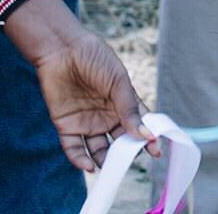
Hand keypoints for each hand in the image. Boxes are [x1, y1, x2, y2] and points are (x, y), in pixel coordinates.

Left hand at [28, 21, 153, 172]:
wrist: (62, 49)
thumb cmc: (94, 58)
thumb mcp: (118, 81)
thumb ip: (129, 108)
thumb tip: (145, 134)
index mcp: (122, 103)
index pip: (139, 125)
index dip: (147, 139)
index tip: (156, 151)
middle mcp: (106, 116)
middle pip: (120, 142)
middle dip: (126, 154)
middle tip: (131, 161)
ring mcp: (86, 122)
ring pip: (98, 150)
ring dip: (105, 161)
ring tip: (111, 167)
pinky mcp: (66, 126)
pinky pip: (74, 149)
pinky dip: (80, 160)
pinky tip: (89, 166)